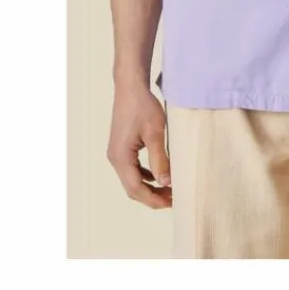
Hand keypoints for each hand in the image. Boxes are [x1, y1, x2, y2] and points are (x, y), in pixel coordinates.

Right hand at [107, 81, 171, 208]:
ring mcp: (116, 153)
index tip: (172, 203)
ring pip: (132, 179)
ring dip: (149, 186)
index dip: (154, 199)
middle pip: (132, 188)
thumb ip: (160, 159)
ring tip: (169, 189)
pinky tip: (159, 174)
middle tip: (173, 198)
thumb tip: (166, 182)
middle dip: (152, 196)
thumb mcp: (155, 133)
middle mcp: (115, 158)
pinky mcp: (121, 147)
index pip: (136, 188)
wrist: (130, 87)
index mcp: (120, 157)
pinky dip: (145, 175)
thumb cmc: (142, 106)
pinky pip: (132, 169)